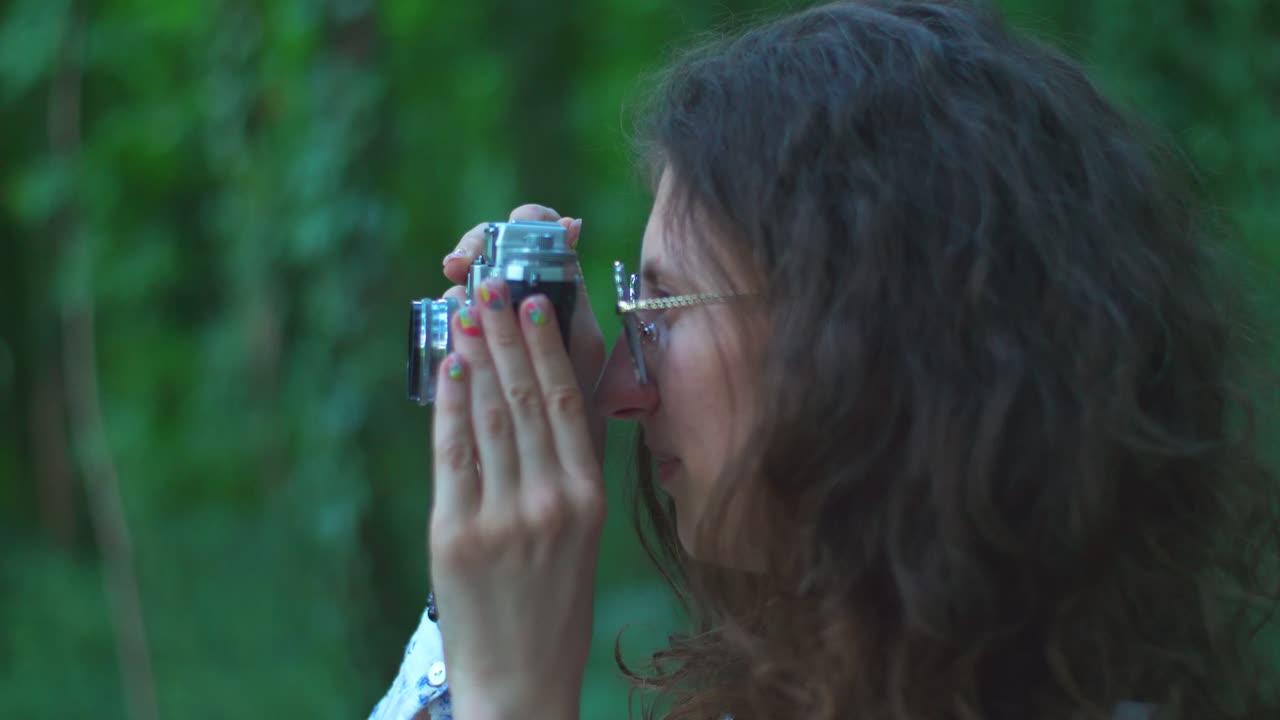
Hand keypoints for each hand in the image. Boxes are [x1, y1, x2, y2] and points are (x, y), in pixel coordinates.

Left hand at [429, 207, 605, 719]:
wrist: (521, 681)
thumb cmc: (555, 610)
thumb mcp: (583, 540)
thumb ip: (568, 475)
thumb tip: (551, 406)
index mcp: (590, 500)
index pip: (571, 405)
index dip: (551, 347)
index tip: (537, 303)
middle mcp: (553, 501)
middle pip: (530, 398)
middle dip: (507, 335)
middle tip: (493, 284)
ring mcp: (504, 516)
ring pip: (492, 416)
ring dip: (477, 355)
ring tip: (466, 310)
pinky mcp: (457, 534)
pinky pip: (455, 454)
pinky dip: (452, 405)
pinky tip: (450, 368)